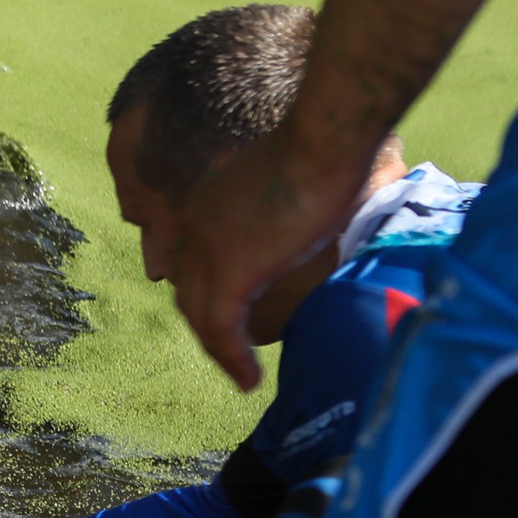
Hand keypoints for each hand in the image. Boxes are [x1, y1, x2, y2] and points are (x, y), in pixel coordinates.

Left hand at [169, 132, 366, 390]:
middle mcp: (195, 226)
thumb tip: (311, 215)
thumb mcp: (295, 178)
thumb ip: (287, 203)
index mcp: (208, 201)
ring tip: (241, 372)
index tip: (227, 311)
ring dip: (220, 349)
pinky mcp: (228, 272)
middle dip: (207, 323)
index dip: (208, 288)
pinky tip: (249, 379)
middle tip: (231, 350)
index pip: (195, 256)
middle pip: (190, 289)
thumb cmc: (328, 146)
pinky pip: (220, 329)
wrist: (325, 138)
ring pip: (200, 314)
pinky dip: (231, 357)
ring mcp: (206, 249)